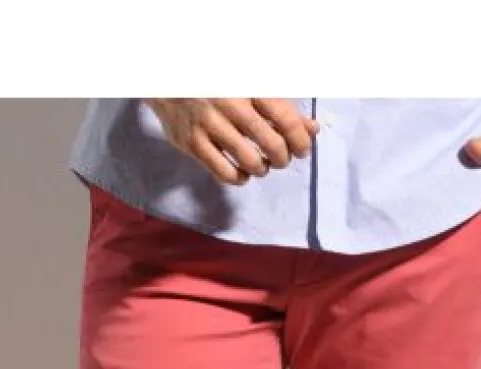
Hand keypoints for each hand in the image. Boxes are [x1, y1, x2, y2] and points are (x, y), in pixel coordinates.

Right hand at [143, 99, 318, 185]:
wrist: (168, 79)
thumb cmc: (219, 83)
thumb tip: (312, 130)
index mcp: (248, 85)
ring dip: (262, 169)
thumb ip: (282, 107)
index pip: (285, 119)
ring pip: (249, 161)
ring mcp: (208, 125)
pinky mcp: (192, 143)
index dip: (300, 140)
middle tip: (281, 159)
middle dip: (282, 158)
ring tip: (262, 165)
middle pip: (270, 143)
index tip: (302, 150)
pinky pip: (223, 173)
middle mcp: (229, 104)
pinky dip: (239, 178)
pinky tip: (242, 173)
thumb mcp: (252, 86)